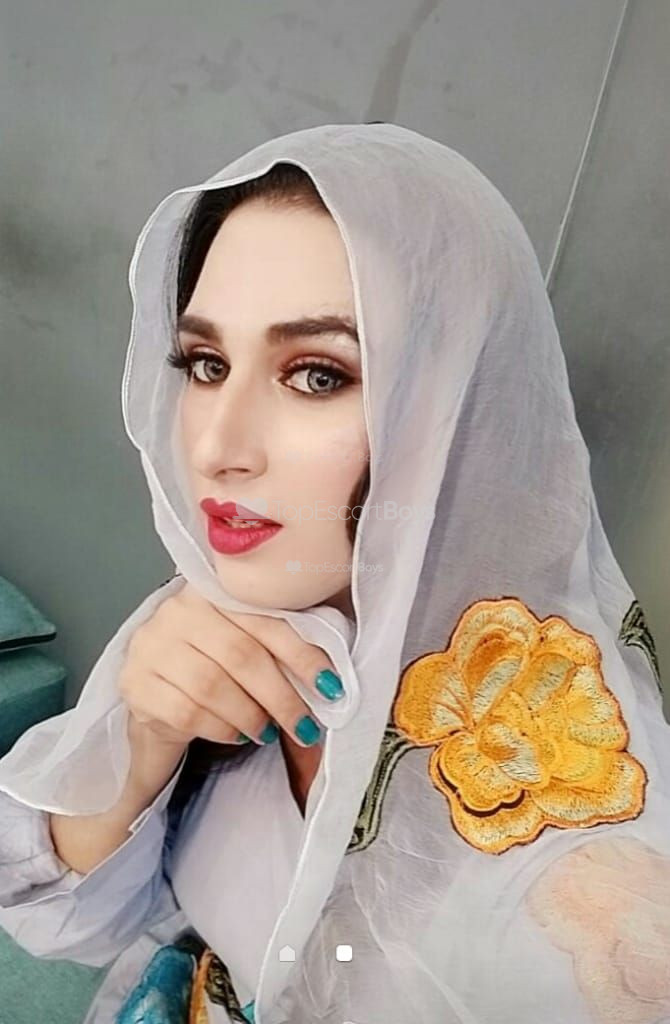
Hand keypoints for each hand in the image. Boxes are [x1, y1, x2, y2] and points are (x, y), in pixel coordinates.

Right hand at [119, 580, 342, 750]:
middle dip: (282, 696)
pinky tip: (237, 735)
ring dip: (251, 715)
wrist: (156, 701)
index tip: (331, 686)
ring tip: (268, 731)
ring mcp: (150, 646)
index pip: (265, 619)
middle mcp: (176, 611)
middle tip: (306, 726)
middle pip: (241, 654)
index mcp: (211, 590)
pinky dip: (222, 728)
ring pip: (213, 685)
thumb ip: (277, 648)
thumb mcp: (244, 646)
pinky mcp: (134, 684)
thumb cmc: (211, 669)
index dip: (303, 654)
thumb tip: (330, 681)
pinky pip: (187, 712)